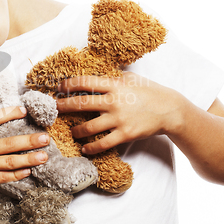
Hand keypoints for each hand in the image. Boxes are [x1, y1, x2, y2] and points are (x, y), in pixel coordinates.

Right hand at [0, 106, 49, 203]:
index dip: (11, 114)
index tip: (25, 111)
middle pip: (8, 143)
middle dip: (29, 141)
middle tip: (46, 139)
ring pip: (9, 161)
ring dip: (29, 159)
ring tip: (43, 156)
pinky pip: (2, 177)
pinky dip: (16, 174)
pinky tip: (27, 171)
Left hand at [57, 72, 181, 153]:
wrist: (170, 110)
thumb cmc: (149, 92)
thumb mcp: (130, 79)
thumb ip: (112, 79)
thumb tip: (94, 75)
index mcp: (114, 85)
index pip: (85, 82)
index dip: (69, 84)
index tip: (59, 86)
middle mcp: (114, 102)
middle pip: (81, 104)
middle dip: (64, 106)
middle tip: (54, 108)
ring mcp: (119, 119)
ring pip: (89, 126)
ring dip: (76, 130)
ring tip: (72, 132)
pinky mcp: (125, 134)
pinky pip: (103, 143)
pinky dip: (91, 147)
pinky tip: (85, 149)